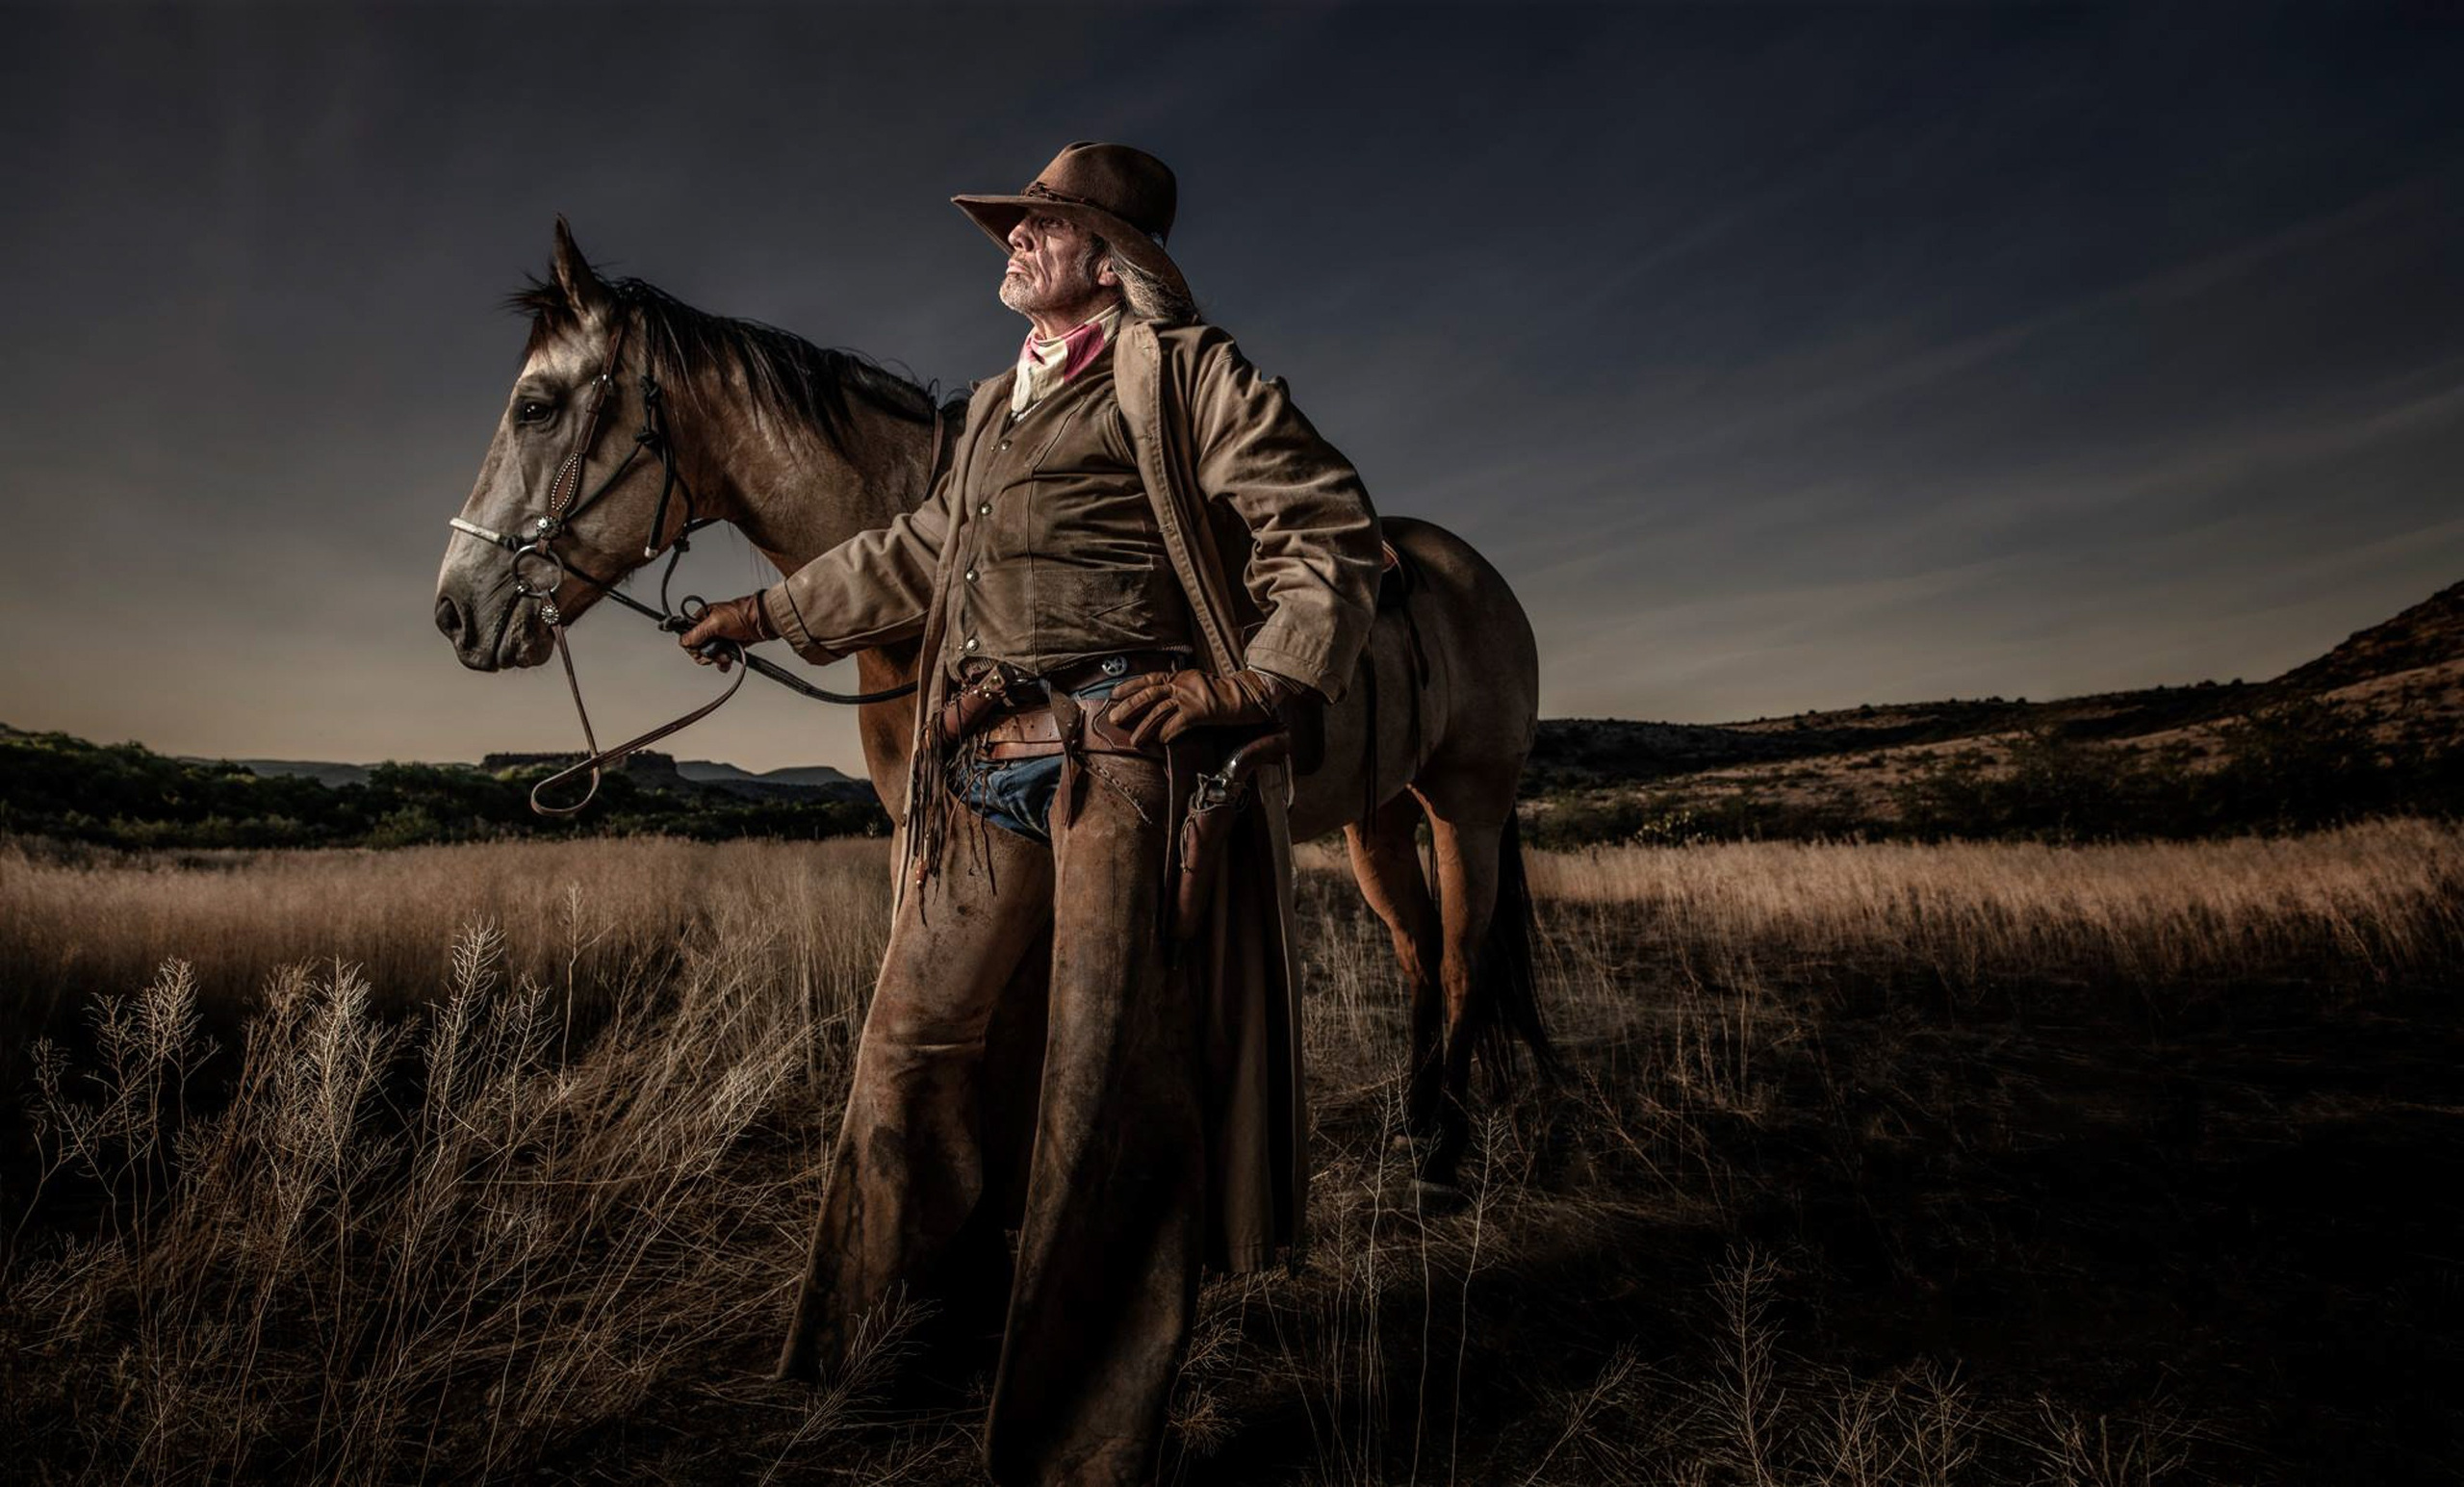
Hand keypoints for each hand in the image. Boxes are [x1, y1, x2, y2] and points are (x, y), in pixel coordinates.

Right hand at [677, 593, 774, 668]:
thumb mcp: (715, 623)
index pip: (687, 637)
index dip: (693, 647)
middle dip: (707, 655)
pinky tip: (729, 660)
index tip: (701, 650)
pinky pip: (721, 658)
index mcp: (702, 618)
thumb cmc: (742, 615)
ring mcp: (719, 638)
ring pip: (710, 655)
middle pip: (698, 649)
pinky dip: (724, 662)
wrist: (762, 622)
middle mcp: (709, 628)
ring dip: (717, 659)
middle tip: (716, 652)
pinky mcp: (729, 645)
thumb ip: (697, 633)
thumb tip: (684, 641)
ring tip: (726, 656)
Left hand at [1105, 667, 1298, 747]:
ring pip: (1158, 711)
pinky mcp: (1200, 710)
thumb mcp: (1199, 687)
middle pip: (1148, 694)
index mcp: (1181, 677)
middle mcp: (1182, 684)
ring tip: (1135, 740)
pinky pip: (1177, 723)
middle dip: (1129, 707)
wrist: (1249, 696)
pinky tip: (1161, 742)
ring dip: (1144, 727)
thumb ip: (1181, 692)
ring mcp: (1190, 696)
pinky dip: (1167, 733)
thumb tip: (1163, 704)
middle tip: (1114, 718)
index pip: (1149, 679)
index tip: (1113, 694)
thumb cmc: (1225, 695)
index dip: (1130, 687)